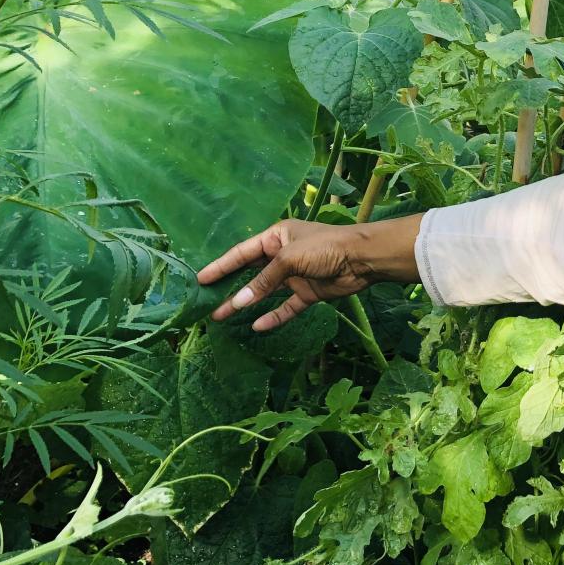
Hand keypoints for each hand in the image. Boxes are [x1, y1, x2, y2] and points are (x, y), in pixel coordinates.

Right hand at [196, 214, 422, 331]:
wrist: (363, 259)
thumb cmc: (325, 247)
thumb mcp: (290, 259)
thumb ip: (264, 280)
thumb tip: (241, 301)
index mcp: (276, 237)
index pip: (242, 252)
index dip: (221, 265)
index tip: (201, 279)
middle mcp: (283, 255)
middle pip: (251, 273)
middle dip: (230, 287)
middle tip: (207, 303)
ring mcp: (295, 275)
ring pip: (265, 292)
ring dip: (246, 303)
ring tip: (222, 317)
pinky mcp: (308, 292)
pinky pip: (286, 306)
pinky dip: (274, 316)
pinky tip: (258, 327)